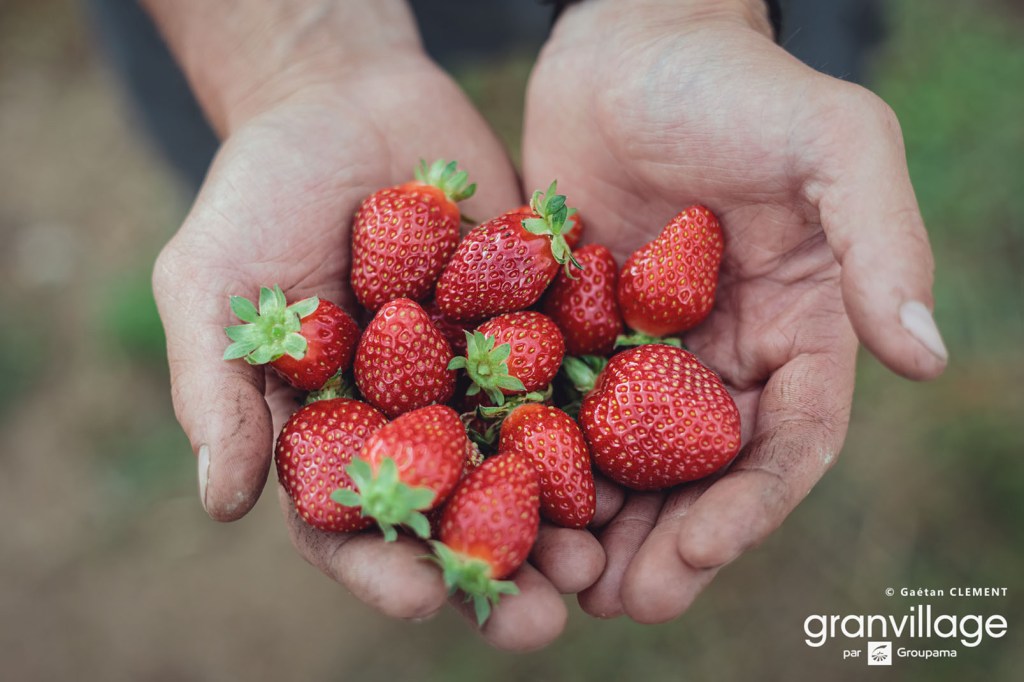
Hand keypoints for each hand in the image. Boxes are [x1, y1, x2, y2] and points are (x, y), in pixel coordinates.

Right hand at [149, 7, 602, 646]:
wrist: (343, 100)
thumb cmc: (258, 194)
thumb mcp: (214, 282)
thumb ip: (218, 387)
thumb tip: (222, 504)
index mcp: (333, 430)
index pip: (352, 524)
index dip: (381, 566)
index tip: (417, 599)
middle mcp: (413, 418)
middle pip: (453, 512)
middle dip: (493, 572)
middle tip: (541, 620)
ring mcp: (479, 375)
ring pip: (522, 464)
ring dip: (559, 519)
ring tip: (595, 562)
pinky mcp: (536, 324)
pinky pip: (571, 376)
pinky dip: (600, 418)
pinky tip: (640, 453)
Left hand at [523, 0, 947, 620]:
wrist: (629, 38)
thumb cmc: (739, 85)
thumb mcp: (834, 143)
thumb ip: (881, 240)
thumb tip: (927, 354)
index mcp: (793, 332)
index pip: (784, 443)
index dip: (747, 507)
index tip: (699, 554)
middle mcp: (718, 356)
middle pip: (697, 473)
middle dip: (665, 542)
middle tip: (618, 602)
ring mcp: (639, 350)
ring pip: (621, 458)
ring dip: (595, 523)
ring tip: (558, 578)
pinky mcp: (567, 329)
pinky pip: (552, 406)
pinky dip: (533, 458)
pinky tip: (500, 497)